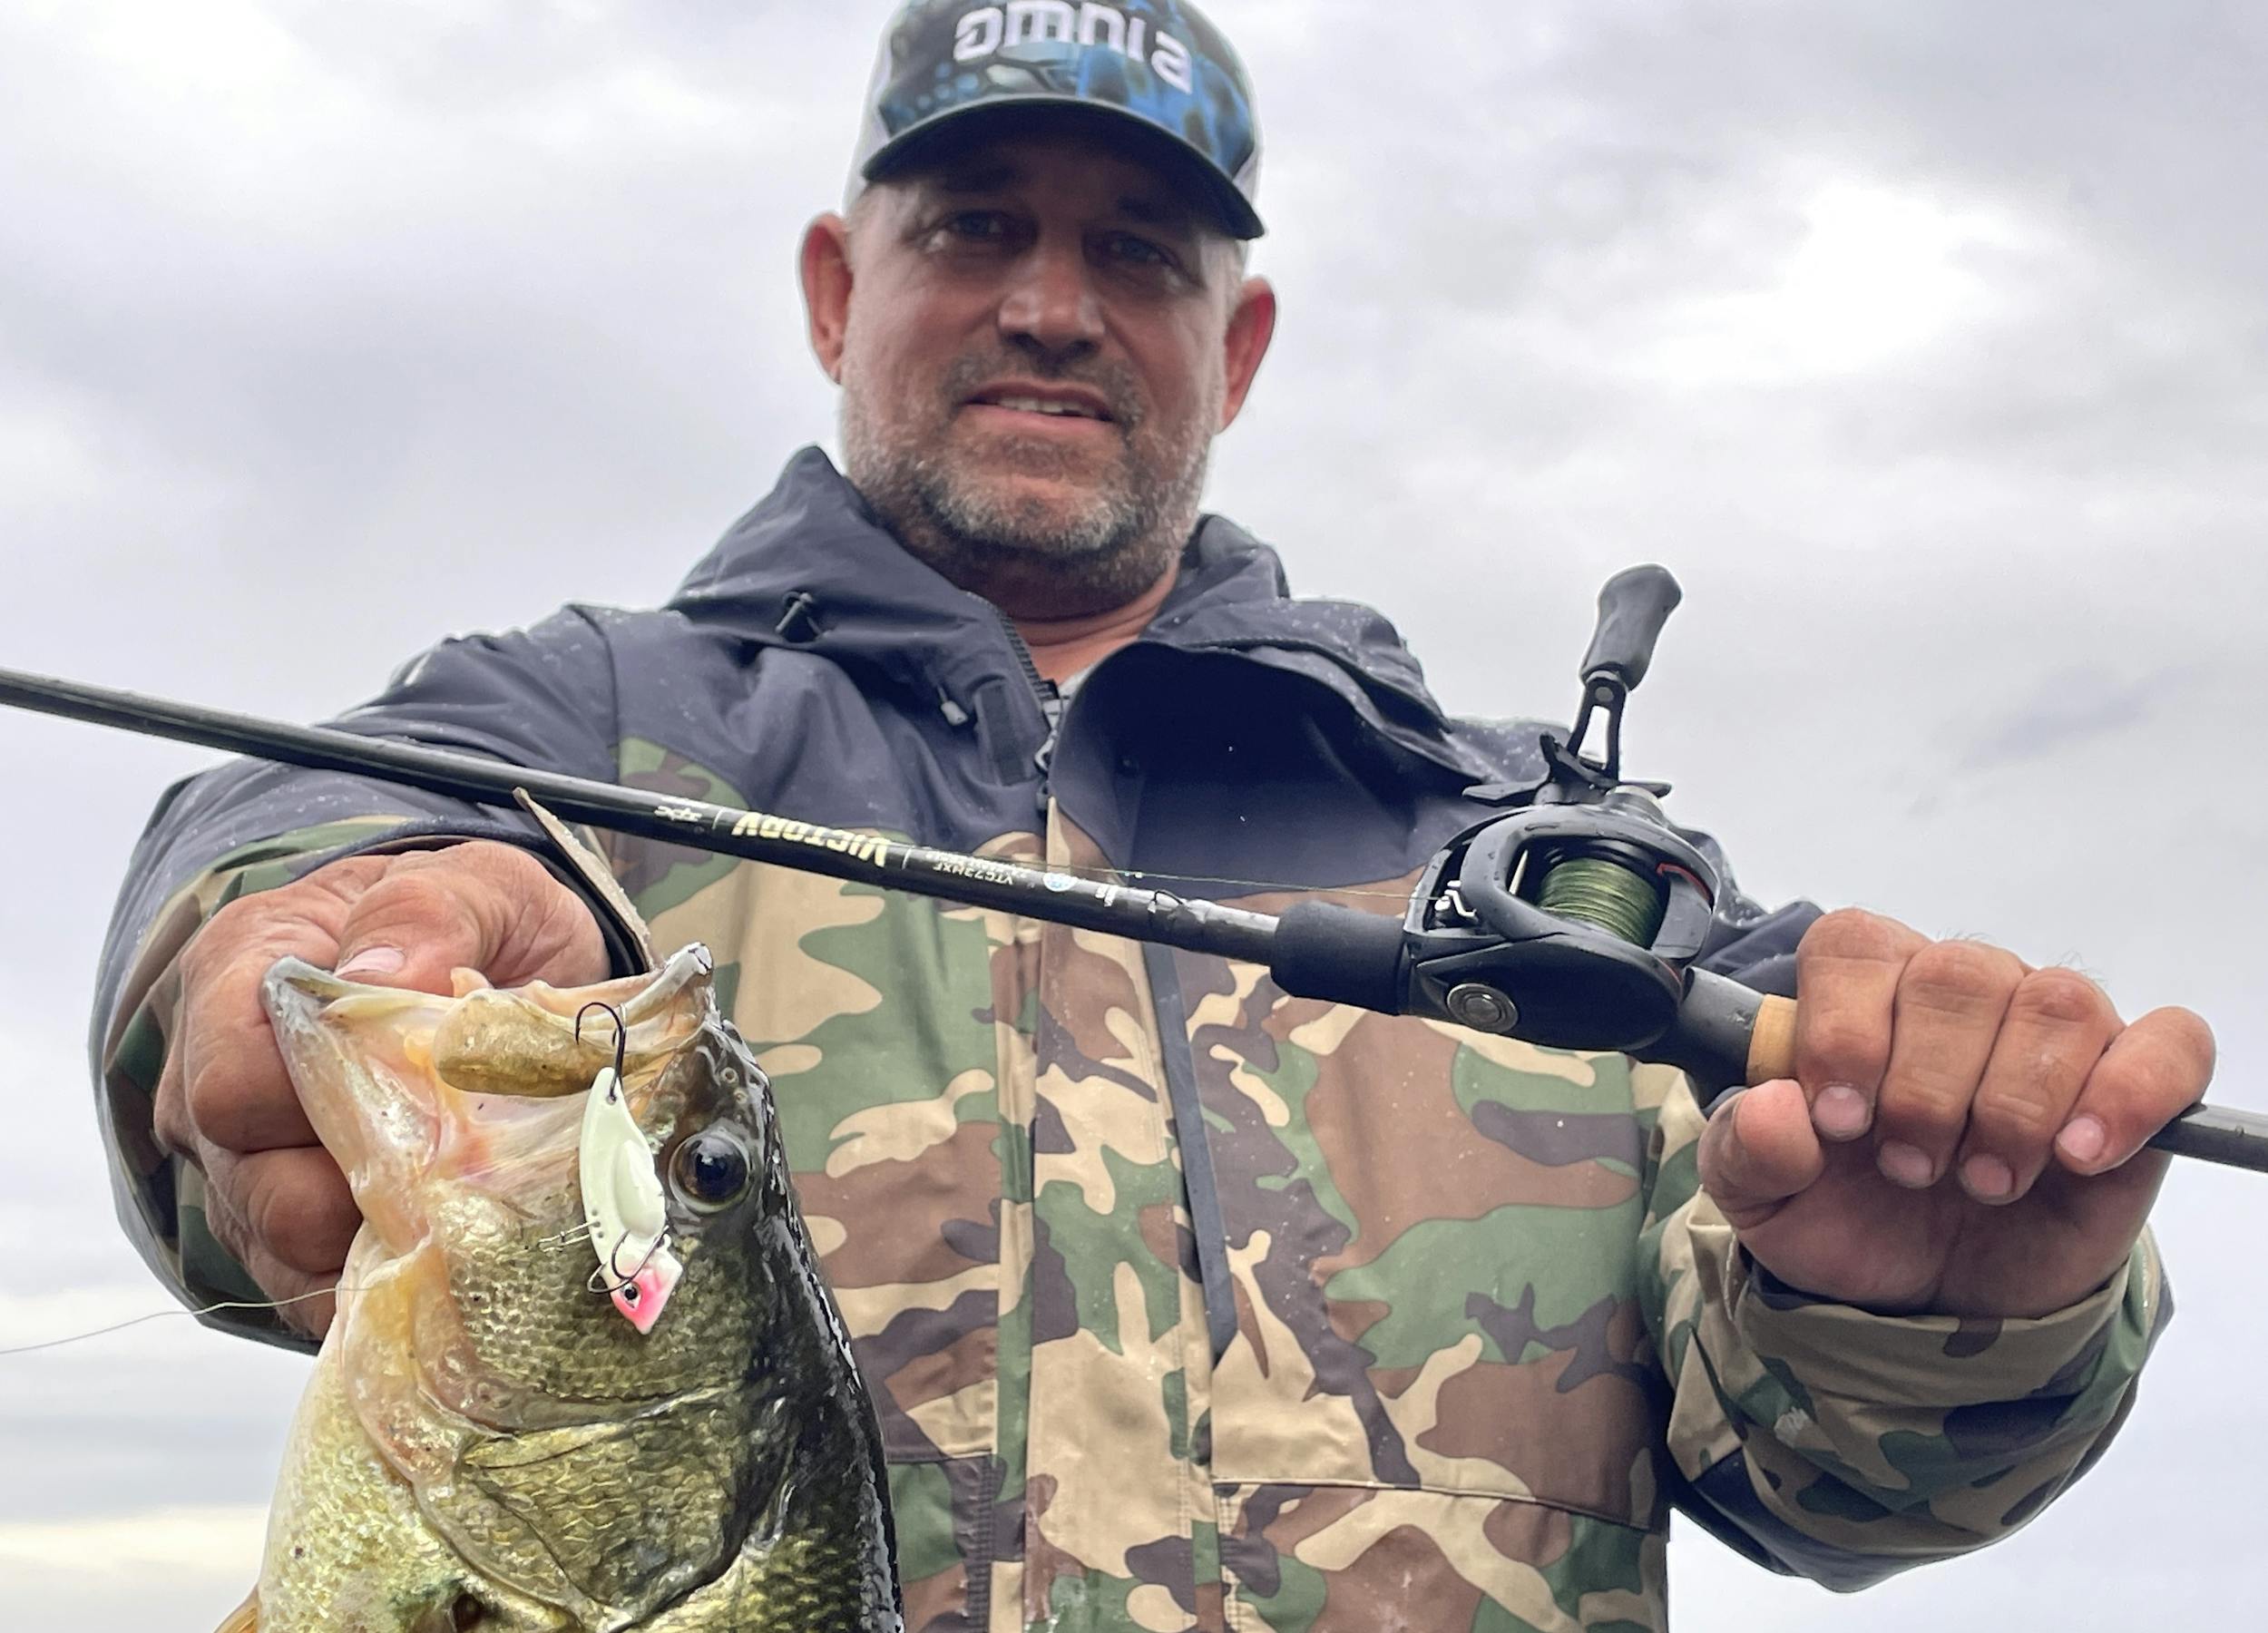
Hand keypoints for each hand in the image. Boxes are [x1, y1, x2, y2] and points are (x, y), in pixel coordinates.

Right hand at [151, 841, 607, 1336]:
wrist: (503, 963)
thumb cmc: (475, 921)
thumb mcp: (478, 885)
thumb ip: (425, 912)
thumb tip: (372, 979)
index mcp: (241, 976)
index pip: (233, 1083)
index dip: (318, 1111)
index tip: (420, 1101)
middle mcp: (217, 1080)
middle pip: (254, 1184)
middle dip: (365, 1190)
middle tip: (469, 1172)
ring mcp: (248, 1163)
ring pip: (282, 1249)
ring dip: (381, 1243)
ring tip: (471, 1214)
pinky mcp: (292, 1228)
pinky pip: (313, 1287)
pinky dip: (382, 1282)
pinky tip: (450, 1259)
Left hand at [1696, 908, 2214, 1318]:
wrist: (1929, 1298)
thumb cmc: (1847, 1219)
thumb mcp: (1764, 1202)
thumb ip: (1747, 1149)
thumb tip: (1777, 1104)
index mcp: (1865, 992)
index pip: (1856, 946)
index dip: (1846, 1026)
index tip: (1837, 1119)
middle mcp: (1963, 993)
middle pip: (1957, 975)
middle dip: (1925, 1086)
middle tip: (1908, 1168)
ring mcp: (2052, 1033)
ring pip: (2056, 1004)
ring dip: (2013, 1103)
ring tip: (1982, 1181)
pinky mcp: (2135, 1085)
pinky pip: (2169, 1044)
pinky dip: (2129, 1093)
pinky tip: (2079, 1154)